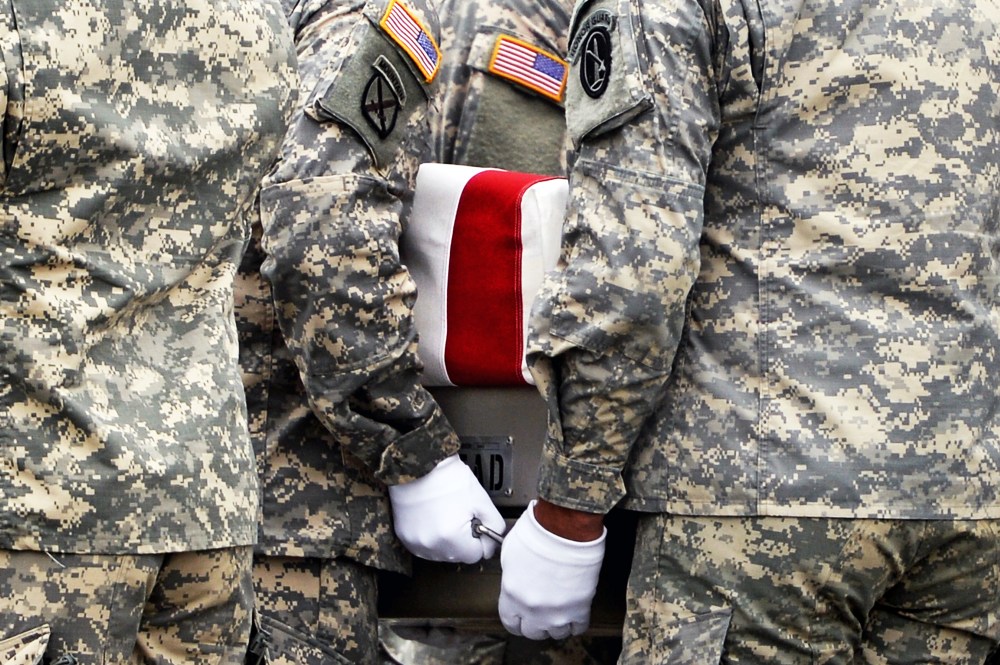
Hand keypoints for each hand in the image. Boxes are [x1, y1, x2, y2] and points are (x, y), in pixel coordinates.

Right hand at [388, 455, 505, 562]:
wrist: (420, 463)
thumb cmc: (447, 477)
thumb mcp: (481, 500)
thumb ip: (494, 525)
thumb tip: (493, 541)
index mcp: (451, 537)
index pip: (476, 555)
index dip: (481, 540)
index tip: (478, 527)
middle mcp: (431, 544)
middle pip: (458, 556)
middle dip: (464, 540)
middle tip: (461, 516)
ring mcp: (415, 542)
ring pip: (441, 553)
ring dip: (447, 541)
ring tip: (446, 516)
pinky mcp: (404, 537)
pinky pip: (424, 547)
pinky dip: (431, 537)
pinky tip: (434, 519)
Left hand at [498, 500, 605, 639]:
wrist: (565, 528)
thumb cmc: (539, 532)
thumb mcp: (510, 551)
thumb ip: (511, 573)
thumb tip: (516, 576)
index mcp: (511, 594)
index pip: (510, 622)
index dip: (517, 620)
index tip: (522, 617)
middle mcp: (532, 608)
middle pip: (532, 632)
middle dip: (536, 623)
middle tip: (541, 612)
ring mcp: (556, 612)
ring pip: (555, 633)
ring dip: (556, 623)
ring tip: (559, 611)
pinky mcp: (579, 608)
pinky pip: (578, 628)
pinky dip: (576, 622)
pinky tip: (576, 613)